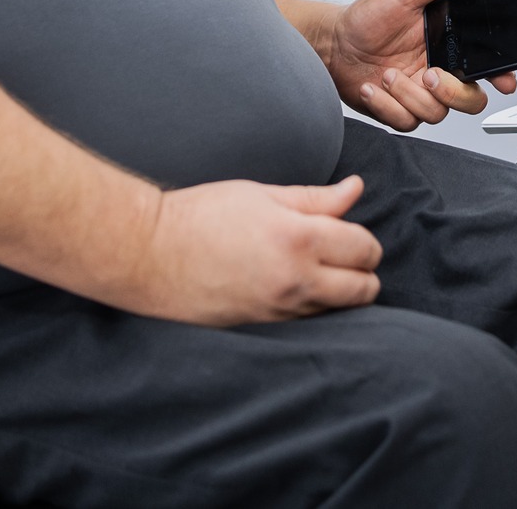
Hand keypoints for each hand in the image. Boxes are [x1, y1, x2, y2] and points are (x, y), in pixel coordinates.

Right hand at [124, 176, 382, 325]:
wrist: (151, 254)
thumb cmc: (202, 214)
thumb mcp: (262, 195)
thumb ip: (315, 198)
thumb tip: (355, 189)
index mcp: (299, 239)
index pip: (365, 248)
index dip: (362, 239)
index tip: (346, 232)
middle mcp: (296, 281)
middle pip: (365, 289)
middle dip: (363, 271)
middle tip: (341, 254)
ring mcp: (280, 310)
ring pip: (341, 311)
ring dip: (341, 293)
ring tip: (318, 272)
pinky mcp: (264, 328)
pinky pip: (309, 323)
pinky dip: (315, 309)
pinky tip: (295, 289)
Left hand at [325, 0, 516, 129]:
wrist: (332, 41)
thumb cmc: (367, 17)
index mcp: (447, 48)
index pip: (485, 66)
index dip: (501, 76)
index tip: (503, 80)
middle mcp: (437, 74)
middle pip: (470, 100)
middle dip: (453, 92)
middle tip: (429, 75)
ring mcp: (418, 95)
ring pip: (436, 113)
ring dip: (408, 94)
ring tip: (385, 73)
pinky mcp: (397, 111)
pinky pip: (405, 122)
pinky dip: (386, 104)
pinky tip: (371, 86)